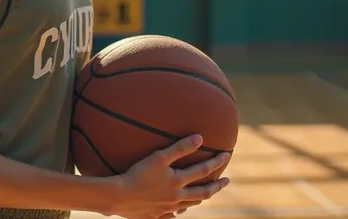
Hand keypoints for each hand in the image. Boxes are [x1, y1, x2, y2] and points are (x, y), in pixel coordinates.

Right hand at [106, 134, 230, 218]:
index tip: (227, 155)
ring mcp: (168, 209)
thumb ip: (179, 148)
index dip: (217, 162)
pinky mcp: (157, 215)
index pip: (203, 170)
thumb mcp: (158, 157)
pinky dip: (179, 211)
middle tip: (226, 180)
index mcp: (178, 182)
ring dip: (200, 198)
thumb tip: (200, 138)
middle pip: (203, 193)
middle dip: (217, 186)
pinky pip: (172, 215)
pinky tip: (177, 210)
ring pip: (190, 205)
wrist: (120, 197)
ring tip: (205, 194)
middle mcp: (177, 197)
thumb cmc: (138, 174)